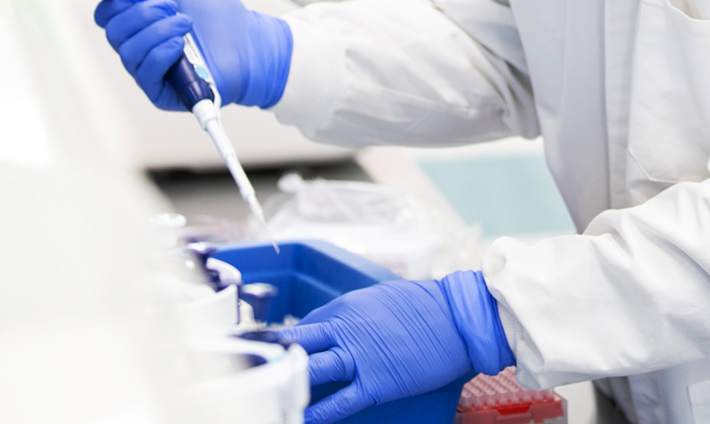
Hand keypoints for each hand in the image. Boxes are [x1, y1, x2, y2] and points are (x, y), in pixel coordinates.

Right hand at [93, 0, 292, 108]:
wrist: (249, 41)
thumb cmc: (218, 14)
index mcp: (138, 22)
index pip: (105, 14)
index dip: (117, 1)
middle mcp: (138, 46)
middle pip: (113, 30)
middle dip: (143, 13)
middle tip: (173, 7)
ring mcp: (148, 70)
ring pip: (128, 50)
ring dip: (158, 31)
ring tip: (186, 23)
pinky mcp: (161, 92)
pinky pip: (145, 72)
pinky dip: (161, 53)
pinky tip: (180, 43)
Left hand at [287, 271, 514, 423]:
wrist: (458, 319)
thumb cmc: (426, 306)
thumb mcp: (381, 298)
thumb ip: (353, 312)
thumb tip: (334, 325)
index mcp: (346, 307)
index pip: (304, 326)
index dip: (289, 342)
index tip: (279, 352)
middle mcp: (345, 330)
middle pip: (296, 345)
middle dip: (272, 357)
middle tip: (251, 368)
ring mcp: (359, 358)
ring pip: (310, 372)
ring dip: (288, 383)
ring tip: (267, 395)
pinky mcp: (375, 383)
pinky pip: (338, 402)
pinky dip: (317, 413)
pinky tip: (300, 419)